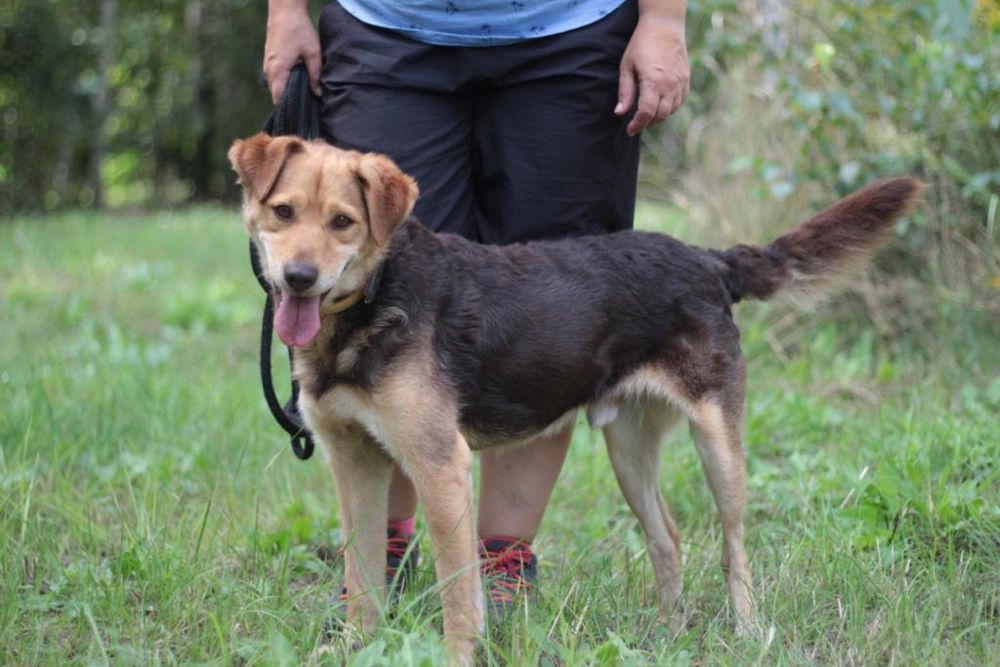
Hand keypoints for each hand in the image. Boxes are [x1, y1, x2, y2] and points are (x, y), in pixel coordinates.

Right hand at [263, 7, 321, 104]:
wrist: (285, 11)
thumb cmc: (299, 30)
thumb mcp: (313, 53)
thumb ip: (315, 75)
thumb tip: (318, 94)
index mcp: (278, 70)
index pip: (278, 99)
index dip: (287, 109)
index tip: (299, 117)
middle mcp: (269, 70)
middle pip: (276, 95)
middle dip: (288, 103)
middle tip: (304, 110)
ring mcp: (267, 64)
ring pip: (275, 86)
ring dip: (285, 92)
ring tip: (302, 99)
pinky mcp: (269, 59)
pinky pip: (274, 78)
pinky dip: (283, 83)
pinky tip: (296, 84)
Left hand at [615, 16, 689, 135]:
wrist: (664, 26)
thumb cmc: (642, 44)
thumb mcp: (627, 67)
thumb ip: (625, 92)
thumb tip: (620, 113)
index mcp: (653, 83)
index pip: (646, 113)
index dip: (637, 125)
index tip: (630, 130)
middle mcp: (670, 85)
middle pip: (660, 115)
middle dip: (647, 123)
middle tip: (636, 125)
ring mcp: (680, 83)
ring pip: (671, 111)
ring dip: (659, 117)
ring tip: (647, 116)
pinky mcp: (686, 79)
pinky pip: (680, 101)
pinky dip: (670, 108)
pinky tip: (661, 106)